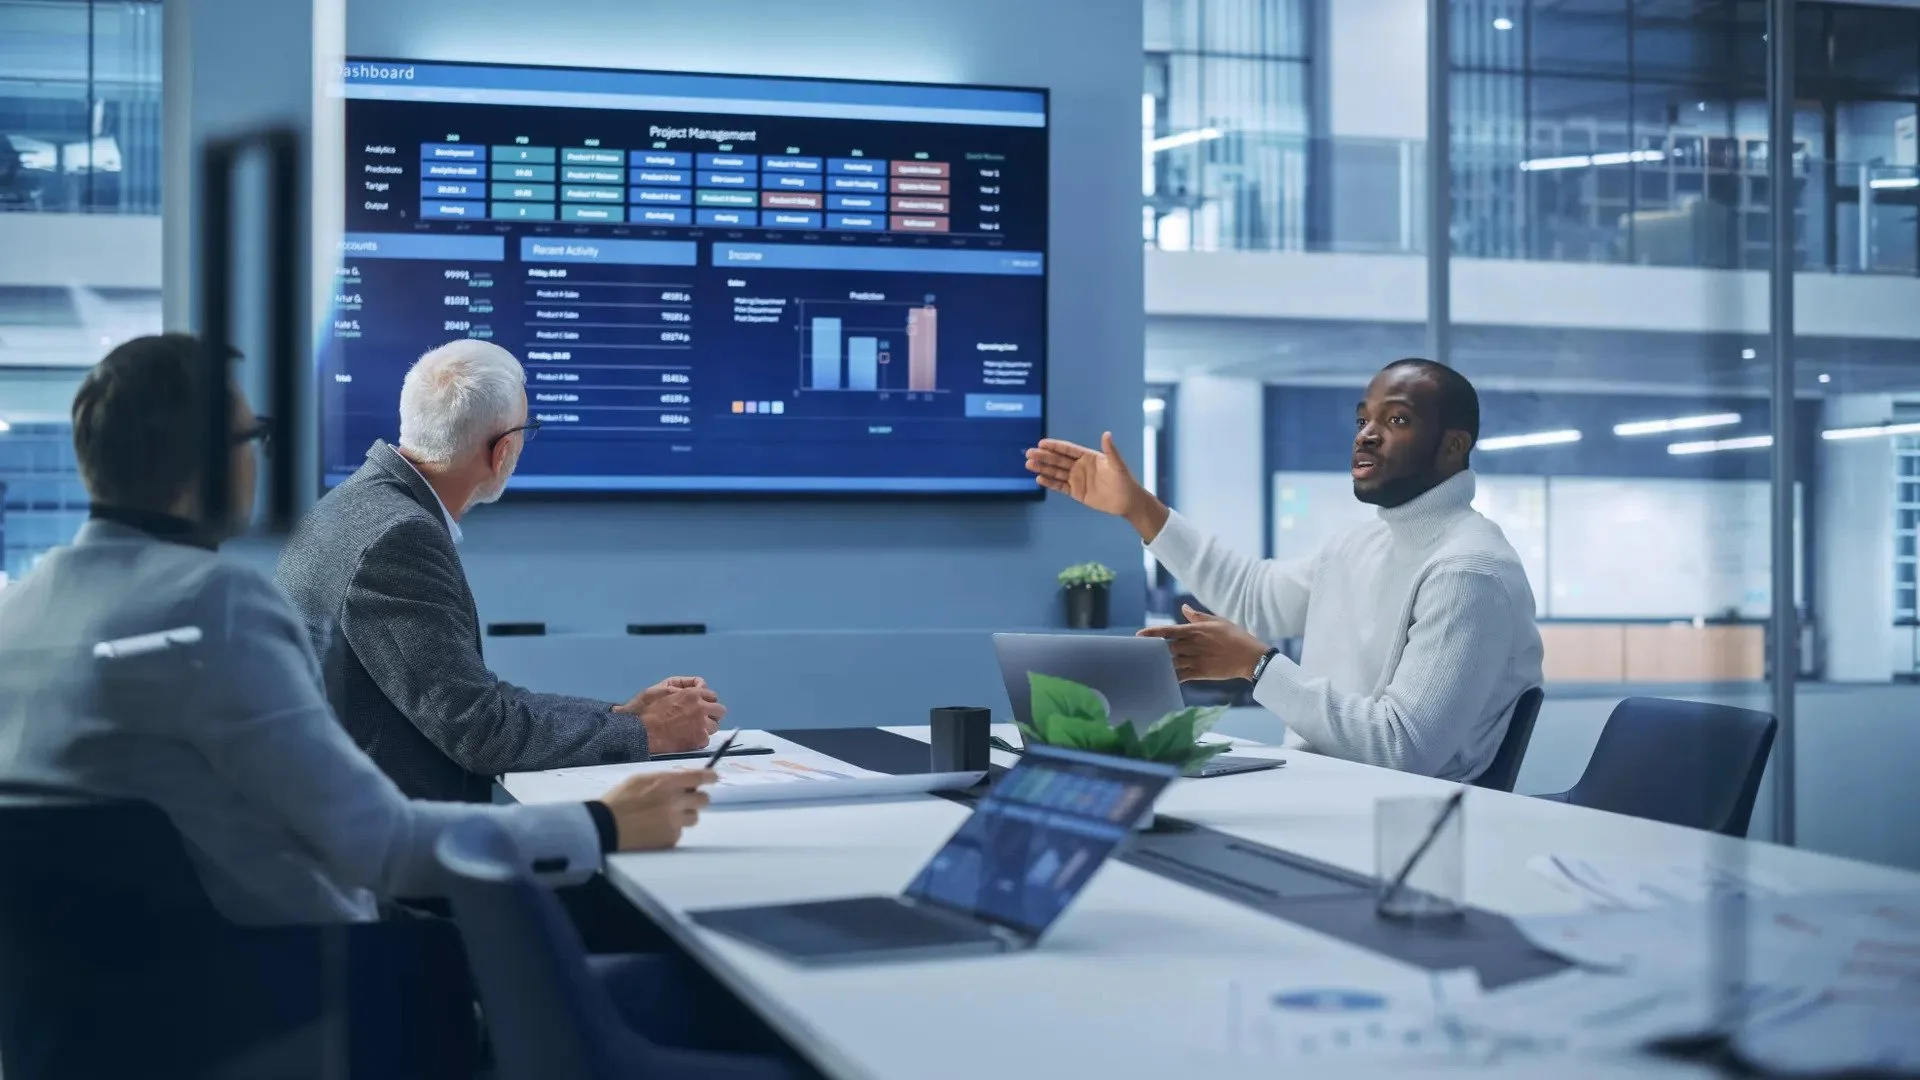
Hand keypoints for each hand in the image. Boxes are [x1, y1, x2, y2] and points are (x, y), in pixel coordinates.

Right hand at [600, 769, 715, 850]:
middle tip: (687, 800)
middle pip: (704, 800)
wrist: (606, 827)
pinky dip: (671, 830)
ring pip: (693, 818)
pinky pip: (679, 832)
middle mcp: (676, 802)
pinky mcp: (671, 838)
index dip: (710, 777)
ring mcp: (675, 822)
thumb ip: (664, 779)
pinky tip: (655, 829)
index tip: (714, 778)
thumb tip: (682, 780)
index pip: (700, 778)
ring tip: (666, 816)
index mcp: (668, 783)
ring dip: (685, 815)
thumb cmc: (620, 799)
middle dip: (698, 799)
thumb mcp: (640, 779)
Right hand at [613, 677, 723, 753]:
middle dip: (712, 713)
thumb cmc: (647, 710)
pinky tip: (688, 739)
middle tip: (701, 718)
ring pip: (715, 726)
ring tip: (693, 729)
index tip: (701, 706)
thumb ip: (682, 687)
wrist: (641, 732)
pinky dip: (698, 740)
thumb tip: (698, 685)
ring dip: (706, 727)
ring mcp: (702, 725)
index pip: (712, 695)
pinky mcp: (699, 740)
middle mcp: (701, 708)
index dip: (706, 701)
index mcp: (692, 694)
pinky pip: (706, 739)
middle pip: (720, 711)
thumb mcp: (662, 690)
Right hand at [1024, 433, 1169, 540]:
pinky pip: (1060, 486)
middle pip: (1058, 460)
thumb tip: (1107, 434)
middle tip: (1028, 453)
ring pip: (1056, 472)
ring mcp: (1077, 479)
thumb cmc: (1124, 480)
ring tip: (1028, 465)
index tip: (1041, 443)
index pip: (1068, 449)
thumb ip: (1110, 450)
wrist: (1127, 501)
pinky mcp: (1076, 492)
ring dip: (1042, 468)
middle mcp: (1080, 466)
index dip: (1055, 446)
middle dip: (1043, 456)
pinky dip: (1049, 483)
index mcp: (1088, 456)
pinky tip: (1039, 479)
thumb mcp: (1117, 465)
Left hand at [1137, 605, 1269, 682]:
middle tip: (1143, 652)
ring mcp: (1195, 660)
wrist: (1250, 657)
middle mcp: (1192, 645)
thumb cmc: (1235, 636)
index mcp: (1195, 630)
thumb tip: (1184, 608)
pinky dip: (1170, 677)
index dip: (1152, 633)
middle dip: (1155, 650)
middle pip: (1166, 647)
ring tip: (1149, 665)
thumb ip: (1198, 616)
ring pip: (1171, 662)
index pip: (1168, 631)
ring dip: (1161, 663)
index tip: (1139, 636)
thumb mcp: (1217, 621)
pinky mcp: (1200, 673)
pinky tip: (1163, 677)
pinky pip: (1180, 676)